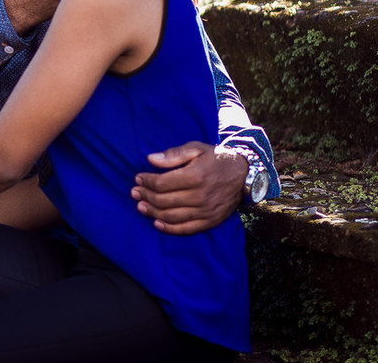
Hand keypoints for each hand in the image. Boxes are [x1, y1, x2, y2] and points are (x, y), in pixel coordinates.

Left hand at [130, 142, 245, 235]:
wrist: (243, 175)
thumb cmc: (216, 158)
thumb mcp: (196, 148)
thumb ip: (173, 154)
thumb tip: (150, 159)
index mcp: (196, 176)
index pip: (162, 183)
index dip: (147, 181)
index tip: (138, 178)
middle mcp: (200, 196)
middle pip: (164, 201)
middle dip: (145, 196)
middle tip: (134, 192)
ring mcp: (206, 211)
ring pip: (172, 216)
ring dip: (152, 212)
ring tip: (140, 206)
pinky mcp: (210, 221)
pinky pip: (186, 229)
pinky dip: (169, 228)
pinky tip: (156, 223)